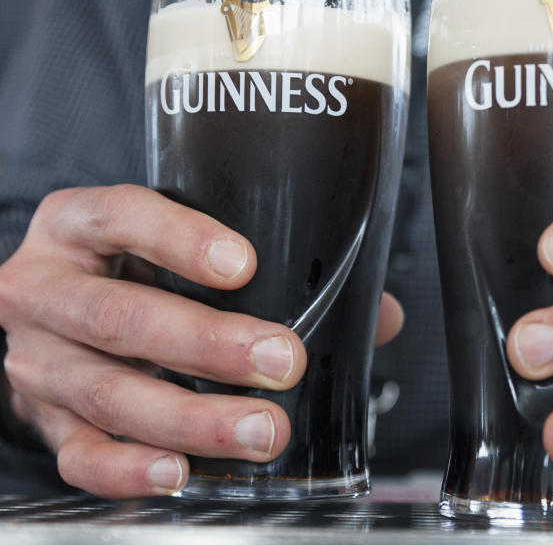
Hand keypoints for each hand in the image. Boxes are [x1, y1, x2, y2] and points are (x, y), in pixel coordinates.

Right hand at [0, 184, 402, 497]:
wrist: (56, 316)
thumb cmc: (133, 273)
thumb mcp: (181, 250)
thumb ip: (274, 270)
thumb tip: (378, 314)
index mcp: (80, 225)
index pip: (121, 215)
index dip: (178, 239)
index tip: (243, 264)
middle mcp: (49, 288)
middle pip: (120, 316)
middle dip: (207, 344)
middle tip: (280, 361)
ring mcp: (40, 359)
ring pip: (108, 392)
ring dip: (190, 418)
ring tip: (258, 430)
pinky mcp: (45, 420)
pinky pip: (80, 452)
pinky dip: (129, 468)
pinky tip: (179, 472)